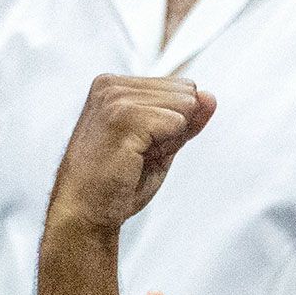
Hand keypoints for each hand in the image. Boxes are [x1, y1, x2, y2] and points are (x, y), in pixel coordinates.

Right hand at [43, 75, 215, 242]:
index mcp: (115, 85)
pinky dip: (166, 146)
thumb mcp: (161, 146)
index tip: (140, 145)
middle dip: (174, 130)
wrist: (85, 210)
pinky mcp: (123, 116)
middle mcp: (112, 84)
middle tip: (138, 154)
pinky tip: (135, 157)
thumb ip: (186, 120)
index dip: (173, 124)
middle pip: (185, 92)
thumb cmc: (118, 182)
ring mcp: (115, 98)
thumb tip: (210, 96)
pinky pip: (175, 122)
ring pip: (183, 105)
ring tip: (135, 156)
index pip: (179, 87)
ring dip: (168, 139)